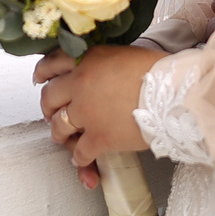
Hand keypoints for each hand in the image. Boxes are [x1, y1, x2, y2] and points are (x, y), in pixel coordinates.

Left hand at [34, 43, 162, 183]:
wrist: (174, 94)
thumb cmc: (158, 72)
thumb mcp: (123, 55)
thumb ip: (101, 63)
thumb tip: (96, 73)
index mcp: (87, 59)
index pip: (51, 63)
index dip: (42, 73)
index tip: (40, 79)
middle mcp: (80, 84)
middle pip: (48, 98)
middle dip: (48, 108)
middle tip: (52, 113)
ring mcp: (86, 113)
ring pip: (58, 128)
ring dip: (60, 135)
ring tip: (66, 138)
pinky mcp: (98, 138)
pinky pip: (79, 153)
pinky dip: (79, 159)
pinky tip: (83, 161)